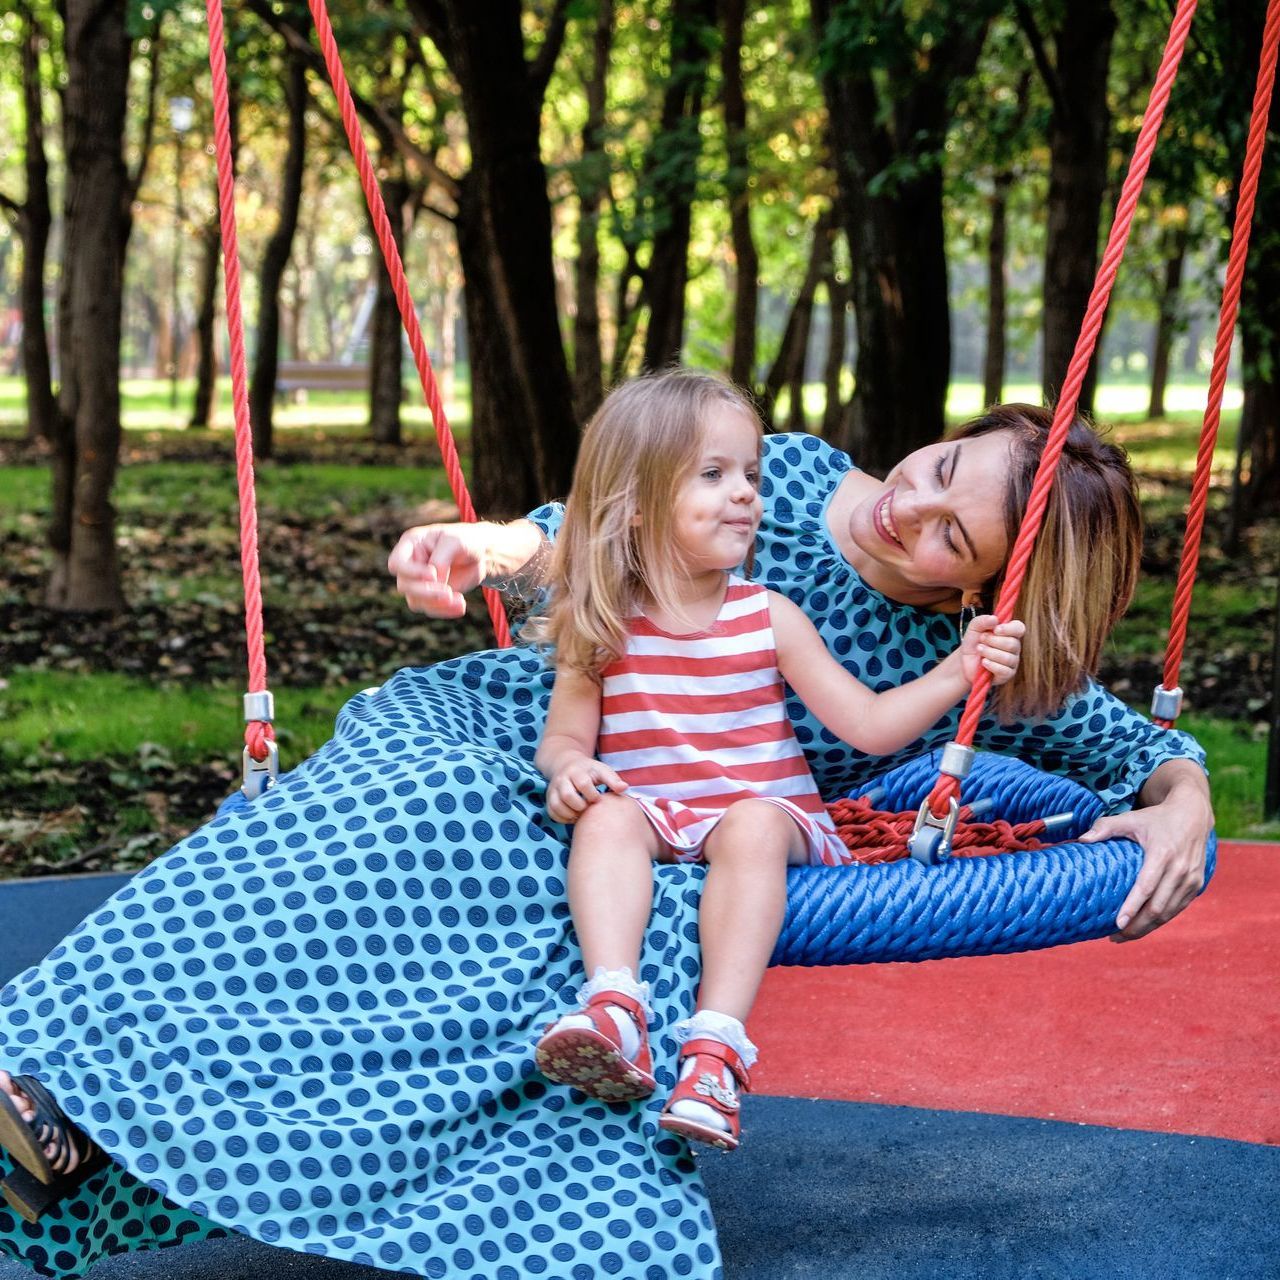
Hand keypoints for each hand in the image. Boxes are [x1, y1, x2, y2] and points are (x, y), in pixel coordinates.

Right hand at [387, 523, 485, 618]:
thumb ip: (441, 559)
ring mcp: (419, 581)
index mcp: (411, 544)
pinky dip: (445, 610)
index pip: (397, 563)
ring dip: (437, 604)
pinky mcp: (430, 595)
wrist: (480, 554)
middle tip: (449, 594)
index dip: (411, 572)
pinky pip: (430, 608)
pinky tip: (461, 606)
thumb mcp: (456, 542)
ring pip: (415, 600)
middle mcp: (411, 564)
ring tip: (460, 601)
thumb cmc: (466, 540)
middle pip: (405, 585)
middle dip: (426, 592)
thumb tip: (434, 581)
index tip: (433, 574)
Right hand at [545, 755, 627, 823]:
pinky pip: (552, 812)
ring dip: (570, 814)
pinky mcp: (549, 798)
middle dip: (580, 806)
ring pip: (557, 805)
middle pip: (567, 796)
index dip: (592, 795)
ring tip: (581, 814)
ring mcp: (553, 789)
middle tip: (588, 807)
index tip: (597, 798)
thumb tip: (624, 789)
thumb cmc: (589, 770)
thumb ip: (613, 779)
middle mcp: (562, 779)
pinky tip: (573, 816)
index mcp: (577, 771)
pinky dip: (562, 818)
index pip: (583, 784)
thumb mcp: (602, 770)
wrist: (566, 764)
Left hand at [959, 614, 1024, 685]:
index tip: (995, 630)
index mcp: (1009, 633)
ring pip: (1008, 658)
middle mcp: (1014, 647)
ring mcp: (1012, 662)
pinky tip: (983, 662)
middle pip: (1013, 644)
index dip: (1009, 629)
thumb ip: (982, 621)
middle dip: (993, 641)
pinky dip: (991, 665)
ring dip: (989, 653)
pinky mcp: (1007, 674)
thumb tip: (994, 619)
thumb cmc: (973, 643)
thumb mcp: (973, 629)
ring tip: (979, 650)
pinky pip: (1004, 670)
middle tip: (981, 640)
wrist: (964, 662)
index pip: (1019, 628)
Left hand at [1079, 791, 1211, 941]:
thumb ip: (1105, 827)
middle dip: (1137, 926)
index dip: (1132, 907)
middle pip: (1158, 907)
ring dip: (1148, 928)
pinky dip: (1161, 920)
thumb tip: (1081, 840)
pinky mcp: (1196, 885)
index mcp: (1162, 854)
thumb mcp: (1130, 818)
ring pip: (1169, 913)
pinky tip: (1144, 926)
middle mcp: (1180, 869)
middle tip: (1114, 936)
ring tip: (1125, 936)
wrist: (1193, 814)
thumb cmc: (1157, 818)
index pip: (1146, 887)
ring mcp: (1191, 879)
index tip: (1117, 924)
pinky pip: (1178, 909)